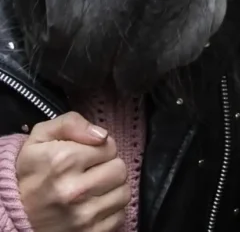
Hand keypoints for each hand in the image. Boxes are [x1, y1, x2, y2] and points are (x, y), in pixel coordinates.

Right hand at [16, 112, 128, 231]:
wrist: (14, 213)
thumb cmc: (32, 172)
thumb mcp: (41, 137)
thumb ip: (71, 123)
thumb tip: (101, 135)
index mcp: (64, 161)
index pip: (110, 146)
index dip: (100, 148)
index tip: (86, 156)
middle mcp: (74, 191)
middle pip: (120, 169)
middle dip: (108, 167)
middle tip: (92, 172)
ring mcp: (83, 217)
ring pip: (123, 193)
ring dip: (112, 189)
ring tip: (93, 189)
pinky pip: (119, 216)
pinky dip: (110, 210)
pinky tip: (94, 205)